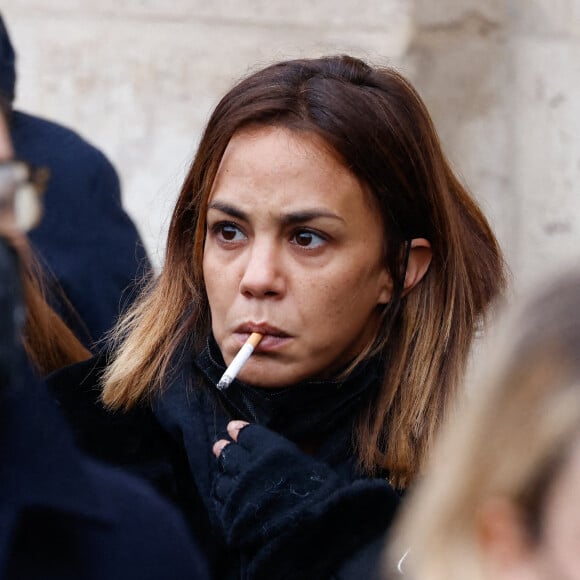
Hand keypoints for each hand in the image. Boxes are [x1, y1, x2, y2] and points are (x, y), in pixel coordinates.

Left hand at [212, 420, 398, 578]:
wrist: (315, 537)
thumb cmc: (323, 499)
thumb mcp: (311, 468)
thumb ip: (290, 458)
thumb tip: (276, 454)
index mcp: (273, 451)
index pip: (248, 434)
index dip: (239, 431)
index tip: (232, 428)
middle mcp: (251, 469)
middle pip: (230, 454)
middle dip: (224, 449)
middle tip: (219, 445)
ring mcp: (239, 495)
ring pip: (222, 480)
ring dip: (223, 476)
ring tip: (223, 475)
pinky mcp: (232, 519)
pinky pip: (220, 504)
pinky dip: (222, 499)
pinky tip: (225, 498)